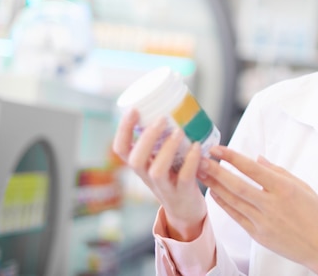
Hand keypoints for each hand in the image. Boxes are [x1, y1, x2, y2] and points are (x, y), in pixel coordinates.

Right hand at [112, 109, 206, 240]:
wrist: (186, 212)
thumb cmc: (174, 177)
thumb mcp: (160, 159)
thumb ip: (160, 140)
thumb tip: (170, 106)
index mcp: (141, 165)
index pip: (121, 149)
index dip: (123, 130)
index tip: (134, 109)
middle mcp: (147, 177)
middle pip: (135, 160)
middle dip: (146, 138)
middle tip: (162, 118)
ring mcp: (164, 187)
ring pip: (157, 170)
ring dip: (167, 149)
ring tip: (179, 132)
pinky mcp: (183, 193)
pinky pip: (184, 177)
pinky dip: (191, 161)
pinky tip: (197, 147)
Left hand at [198, 146, 317, 275]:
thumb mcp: (303, 186)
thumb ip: (278, 172)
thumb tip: (257, 159)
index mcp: (285, 189)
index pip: (252, 169)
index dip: (232, 157)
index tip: (217, 149)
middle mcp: (272, 205)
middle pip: (236, 185)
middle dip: (215, 171)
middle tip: (199, 159)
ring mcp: (263, 222)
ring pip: (233, 201)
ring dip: (215, 186)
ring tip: (200, 173)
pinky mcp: (259, 235)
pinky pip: (236, 217)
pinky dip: (224, 204)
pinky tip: (214, 194)